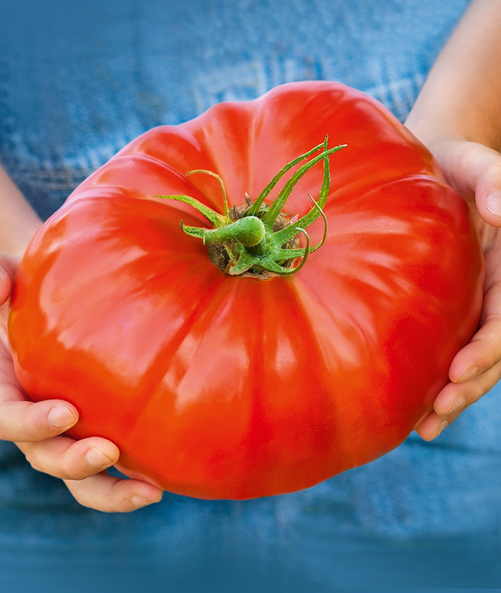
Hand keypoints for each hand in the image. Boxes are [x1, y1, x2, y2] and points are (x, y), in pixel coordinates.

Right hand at [0, 253, 162, 510]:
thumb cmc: (26, 286)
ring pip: (80, 476)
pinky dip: (133, 475)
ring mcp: (66, 428)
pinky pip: (112, 461)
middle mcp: (33, 417)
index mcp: (4, 388)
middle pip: (45, 457)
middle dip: (73, 462)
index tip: (66, 411)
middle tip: (108, 452)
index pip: (8, 417)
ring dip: (111, 488)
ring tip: (150, 491)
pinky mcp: (98, 427)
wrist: (52, 299)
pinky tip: (167, 476)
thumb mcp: (3, 275)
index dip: (31, 422)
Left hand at [404, 130, 500, 439]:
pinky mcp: (448, 309)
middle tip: (433, 417)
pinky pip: (447, 348)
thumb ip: (494, 180)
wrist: (435, 167)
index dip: (488, 347)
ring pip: (471, 359)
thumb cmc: (454, 163)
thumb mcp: (475, 164)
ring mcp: (473, 304)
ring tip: (424, 428)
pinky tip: (413, 408)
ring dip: (452, 396)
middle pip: (491, 350)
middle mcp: (495, 292)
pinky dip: (434, 379)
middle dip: (467, 385)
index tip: (458, 370)